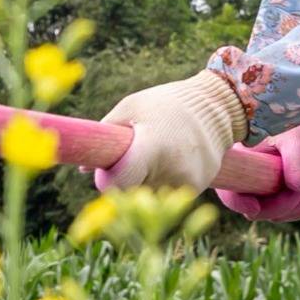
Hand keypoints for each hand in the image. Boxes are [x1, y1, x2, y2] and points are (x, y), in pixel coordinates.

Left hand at [94, 71, 245, 191]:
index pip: (122, 183)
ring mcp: (188, 181)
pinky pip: (169, 193)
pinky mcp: (199, 186)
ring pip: (152, 197)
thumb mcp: (132, 107)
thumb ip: (107, 133)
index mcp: (153, 147)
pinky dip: (163, 183)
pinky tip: (170, 161)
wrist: (216, 106)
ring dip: (146, 185)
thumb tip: (83, 168)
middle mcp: (173, 169)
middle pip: (134, 194)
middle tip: (131, 161)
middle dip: (126, 183)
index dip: (110, 182)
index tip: (109, 172)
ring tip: (154, 157)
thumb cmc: (165, 103)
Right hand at [216, 123, 299, 221]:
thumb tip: (298, 187)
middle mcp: (245, 185)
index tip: (255, 206)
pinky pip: (291, 214)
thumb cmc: (291, 129)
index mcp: (238, 165)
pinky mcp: (276, 203)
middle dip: (290, 200)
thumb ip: (296, 159)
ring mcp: (260, 197)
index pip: (228, 192)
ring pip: (279, 216)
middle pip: (260, 211)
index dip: (238, 203)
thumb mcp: (294, 139)